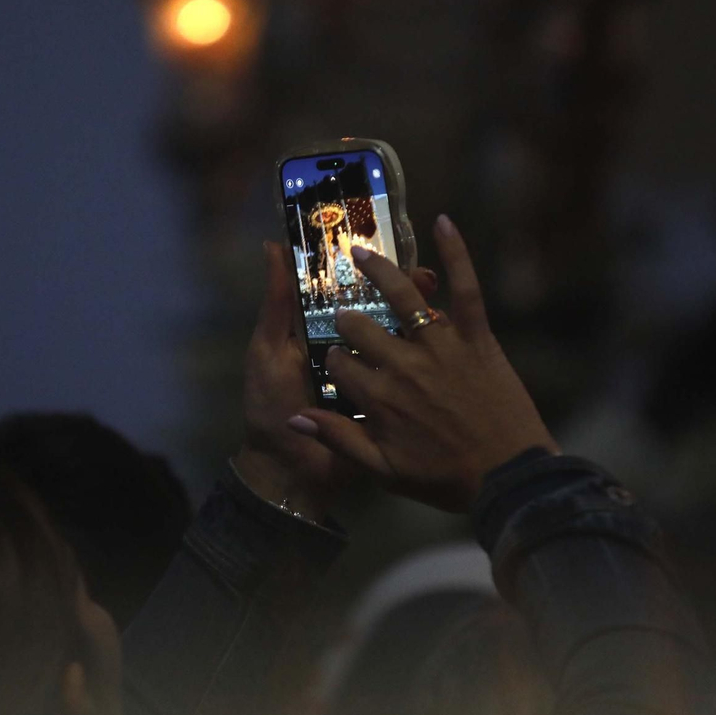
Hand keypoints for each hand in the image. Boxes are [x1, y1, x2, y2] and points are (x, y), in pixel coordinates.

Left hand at [234, 241, 436, 519]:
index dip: (371, 273)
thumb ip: (276, 304)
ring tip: (441, 303)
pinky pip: (410, 379)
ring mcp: (373, 378)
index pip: (351, 293)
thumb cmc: (271, 404)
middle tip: (427, 279)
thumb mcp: (268, 350)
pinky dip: (428, 364)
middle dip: (407, 292)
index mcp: (322, 332)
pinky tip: (447, 344)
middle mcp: (352, 350)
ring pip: (402, 342)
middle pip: (384, 312)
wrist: (287, 469)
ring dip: (423, 323)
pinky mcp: (390, 406)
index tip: (393, 254)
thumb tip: (273, 245)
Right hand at [286, 215, 557, 512]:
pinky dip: (456, 254)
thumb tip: (294, 417)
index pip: (340, 365)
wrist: (509, 477)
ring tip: (360, 252)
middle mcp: (404, 366)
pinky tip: (443, 222)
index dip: (335, 361)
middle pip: (362, 328)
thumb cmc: (446, 479)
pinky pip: (466, 289)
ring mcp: (442, 347)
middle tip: (348, 315)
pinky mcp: (477, 337)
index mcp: (380, 399)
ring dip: (378, 271)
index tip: (337, 363)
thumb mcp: (384, 471)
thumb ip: (339, 440)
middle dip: (349, 319)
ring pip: (402, 299)